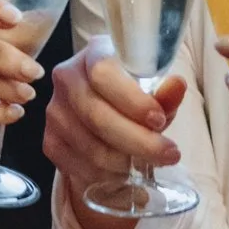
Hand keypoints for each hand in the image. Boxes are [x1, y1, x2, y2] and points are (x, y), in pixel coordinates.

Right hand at [41, 35, 184, 197]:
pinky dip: (105, 175)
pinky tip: (124, 172)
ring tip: (149, 164)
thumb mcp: (155, 91)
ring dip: (124, 162)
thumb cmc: (134, 95)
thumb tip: (177, 85)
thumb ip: (165, 92)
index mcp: (94, 53)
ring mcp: (55, 111)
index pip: (104, 73)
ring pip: (89, 145)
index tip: (159, 120)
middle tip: (168, 154)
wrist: (108, 110)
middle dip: (137, 140)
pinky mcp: (50, 140)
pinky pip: (78, 165)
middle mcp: (67, 77)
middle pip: (96, 115)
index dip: (132, 101)